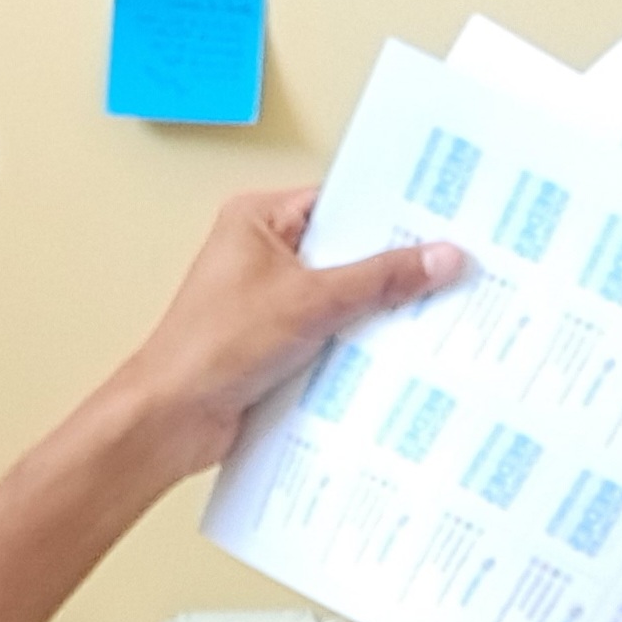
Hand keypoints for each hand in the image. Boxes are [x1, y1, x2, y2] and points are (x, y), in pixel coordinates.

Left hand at [107, 187, 463, 483]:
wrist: (172, 417)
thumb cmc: (210, 347)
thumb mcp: (311, 301)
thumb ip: (380, 279)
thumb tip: (439, 257)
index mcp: (258, 219)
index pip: (341, 203)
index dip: (391, 214)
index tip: (442, 221)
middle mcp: (263, 254)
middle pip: (347, 252)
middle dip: (392, 267)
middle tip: (450, 268)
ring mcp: (271, 301)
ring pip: (343, 297)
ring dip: (377, 311)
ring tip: (436, 310)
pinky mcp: (278, 343)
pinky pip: (333, 333)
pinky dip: (359, 343)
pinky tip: (398, 352)